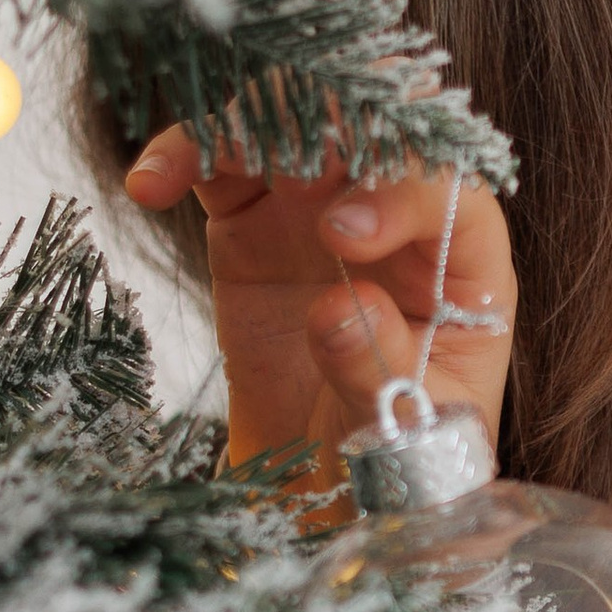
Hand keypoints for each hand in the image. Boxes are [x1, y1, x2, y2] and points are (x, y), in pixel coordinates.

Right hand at [121, 128, 512, 489]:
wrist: (323, 491)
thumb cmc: (389, 457)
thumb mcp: (401, 433)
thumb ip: (377, 370)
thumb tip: (339, 308)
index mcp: (464, 263)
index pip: (448, 188)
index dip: (399, 191)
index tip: (343, 234)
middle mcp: (399, 217)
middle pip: (374, 123)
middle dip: (322, 119)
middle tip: (269, 158)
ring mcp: (322, 209)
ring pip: (291, 123)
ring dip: (238, 122)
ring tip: (182, 169)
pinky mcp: (253, 221)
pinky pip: (219, 164)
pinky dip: (181, 155)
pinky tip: (147, 185)